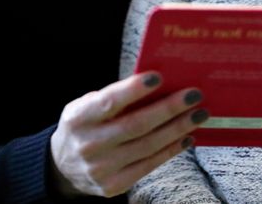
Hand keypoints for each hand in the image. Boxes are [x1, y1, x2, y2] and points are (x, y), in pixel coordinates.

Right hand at [49, 72, 208, 197]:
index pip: (108, 102)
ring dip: (177, 128)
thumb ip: (113, 97)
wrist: (62, 166)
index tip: (158, 77)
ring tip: (198, 114)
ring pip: (147, 146)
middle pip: (136, 125)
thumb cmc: (83, 125)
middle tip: (193, 95)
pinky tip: (186, 137)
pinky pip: (149, 165)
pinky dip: (171, 150)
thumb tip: (156, 84)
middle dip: (168, 109)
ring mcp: (101, 168)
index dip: (133, 90)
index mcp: (78, 118)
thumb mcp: (86, 105)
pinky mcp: (114, 185)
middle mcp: (89, 144)